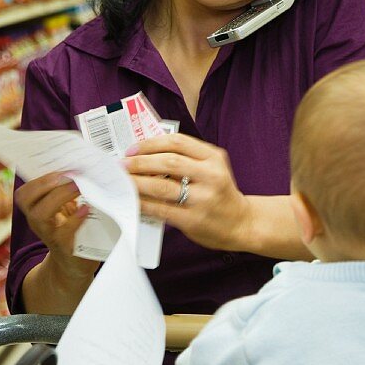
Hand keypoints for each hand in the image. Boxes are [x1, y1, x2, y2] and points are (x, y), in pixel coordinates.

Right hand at [14, 172, 96, 282]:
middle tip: (69, 175)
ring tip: (77, 187)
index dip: (39, 177)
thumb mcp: (67, 209)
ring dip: (58, 197)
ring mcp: (48, 236)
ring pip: (40, 215)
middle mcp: (38, 222)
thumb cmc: (72, 231)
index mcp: (37, 209)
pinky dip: (74, 220)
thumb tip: (82, 166)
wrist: (75, 265)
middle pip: (26, 199)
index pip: (26, 190)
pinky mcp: (64, 249)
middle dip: (45, 183)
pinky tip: (85, 209)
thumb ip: (69, 191)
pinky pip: (63, 234)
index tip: (60, 166)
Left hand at [123, 133, 252, 251]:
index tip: (134, 148)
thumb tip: (146, 155)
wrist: (241, 223)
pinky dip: (144, 203)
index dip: (151, 143)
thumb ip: (187, 159)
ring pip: (162, 186)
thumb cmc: (220, 193)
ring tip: (125, 181)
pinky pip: (161, 209)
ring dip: (137, 183)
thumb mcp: (212, 168)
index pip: (178, 142)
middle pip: (168, 162)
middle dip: (140, 162)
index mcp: (214, 158)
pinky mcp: (193, 220)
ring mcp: (203, 199)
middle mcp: (211, 176)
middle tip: (123, 164)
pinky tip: (134, 200)